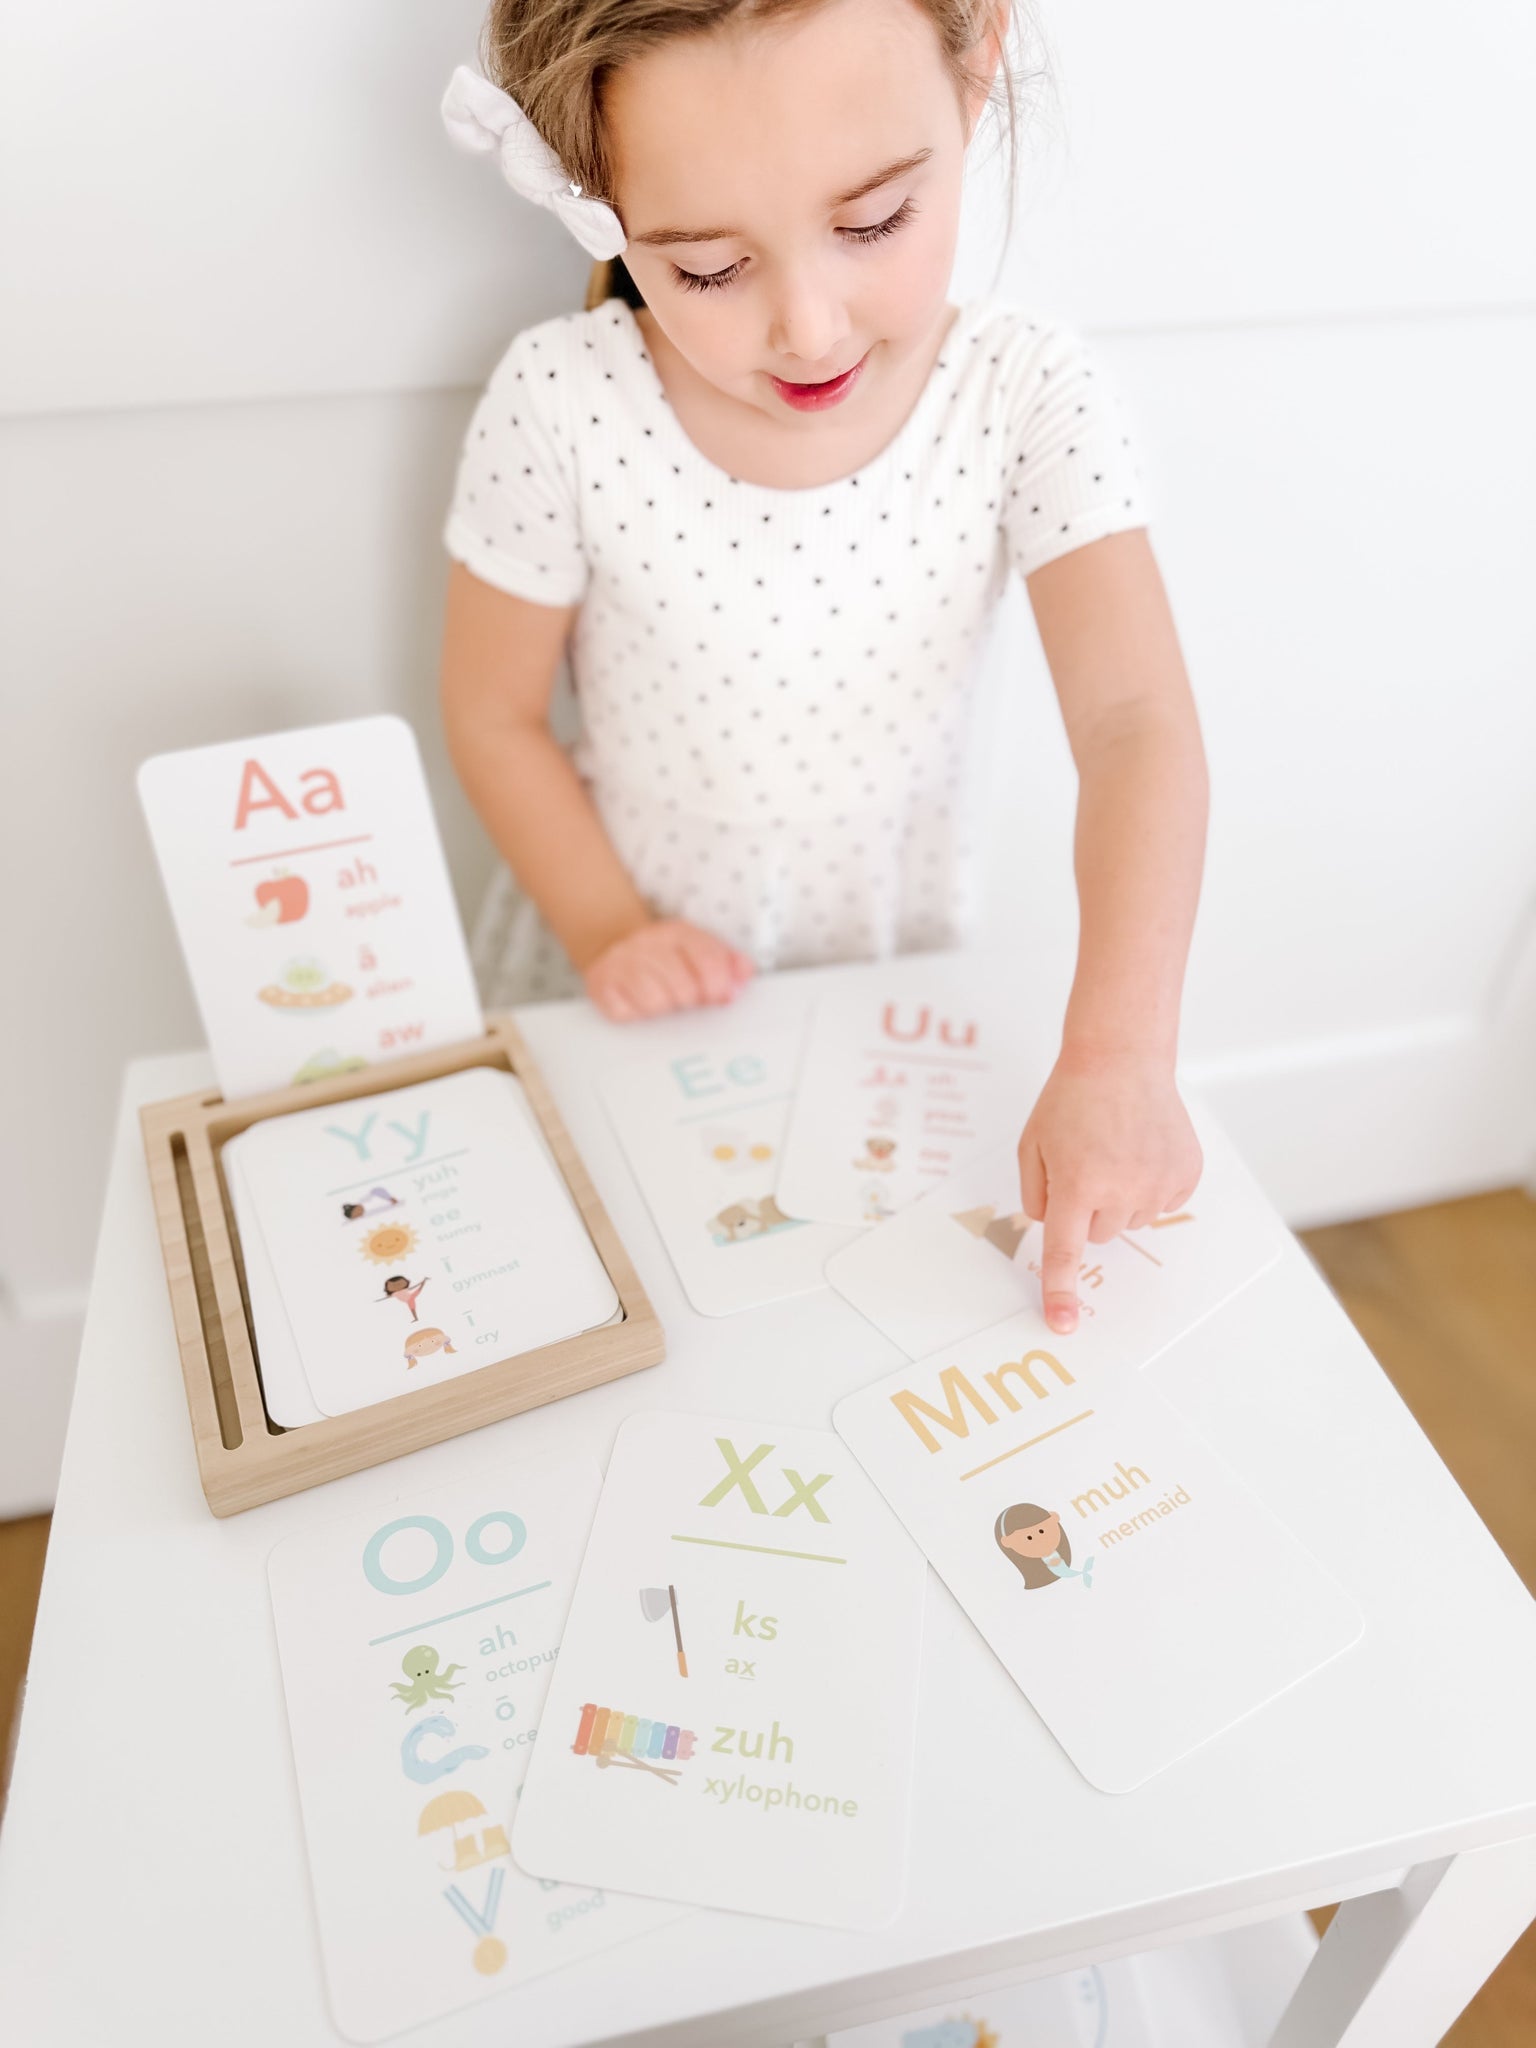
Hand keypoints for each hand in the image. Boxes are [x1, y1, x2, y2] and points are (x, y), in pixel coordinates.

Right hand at [583, 918, 754, 1021]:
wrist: (613, 945)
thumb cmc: (667, 958)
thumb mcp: (700, 949)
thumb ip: (730, 963)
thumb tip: (742, 978)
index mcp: (678, 932)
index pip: (709, 960)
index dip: (720, 986)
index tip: (721, 998)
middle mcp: (648, 943)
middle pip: (684, 987)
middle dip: (692, 1002)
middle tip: (689, 1001)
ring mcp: (622, 962)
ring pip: (655, 1002)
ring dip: (664, 1010)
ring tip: (665, 1002)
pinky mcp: (601, 984)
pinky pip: (626, 1013)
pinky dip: (636, 1015)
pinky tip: (639, 1005)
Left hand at [1016, 1050, 1202, 1336]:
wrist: (1122, 1057)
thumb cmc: (1071, 1099)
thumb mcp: (1033, 1145)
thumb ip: (1037, 1197)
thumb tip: (1055, 1229)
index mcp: (1078, 1184)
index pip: (1066, 1252)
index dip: (1061, 1290)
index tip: (1063, 1324)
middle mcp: (1122, 1189)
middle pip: (1099, 1235)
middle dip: (1088, 1208)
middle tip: (1087, 1162)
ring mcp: (1159, 1183)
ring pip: (1131, 1222)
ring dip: (1120, 1197)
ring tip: (1116, 1149)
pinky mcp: (1186, 1174)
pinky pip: (1161, 1204)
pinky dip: (1149, 1185)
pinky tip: (1141, 1150)